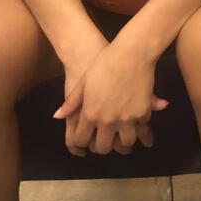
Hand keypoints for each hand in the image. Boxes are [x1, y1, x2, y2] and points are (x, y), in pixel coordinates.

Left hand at [54, 37, 168, 154]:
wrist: (132, 53)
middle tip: (107, 139)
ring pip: (126, 142)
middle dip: (104, 146)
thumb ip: (71, 102)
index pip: (82, 140)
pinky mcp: (143, 112)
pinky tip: (138, 118)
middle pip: (104, 147)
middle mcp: (107, 120)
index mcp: (90, 113)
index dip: (82, 142)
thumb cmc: (104, 64)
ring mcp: (126, 118)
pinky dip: (140, 124)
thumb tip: (58, 116)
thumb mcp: (83, 83)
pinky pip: (141, 126)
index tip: (87, 138)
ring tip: (124, 135)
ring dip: (124, 140)